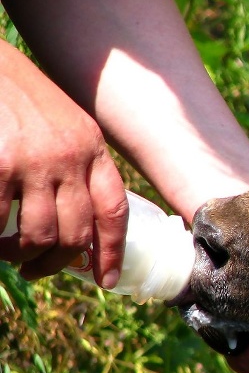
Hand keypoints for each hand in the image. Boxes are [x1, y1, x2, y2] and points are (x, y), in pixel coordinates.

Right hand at [0, 41, 127, 285]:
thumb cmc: (14, 92)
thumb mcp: (60, 122)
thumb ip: (73, 162)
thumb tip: (74, 218)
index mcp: (91, 146)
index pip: (114, 209)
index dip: (112, 250)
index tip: (106, 279)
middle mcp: (70, 156)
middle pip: (78, 232)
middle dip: (57, 262)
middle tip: (37, 270)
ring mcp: (34, 161)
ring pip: (41, 236)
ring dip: (23, 256)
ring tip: (9, 254)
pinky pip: (0, 222)